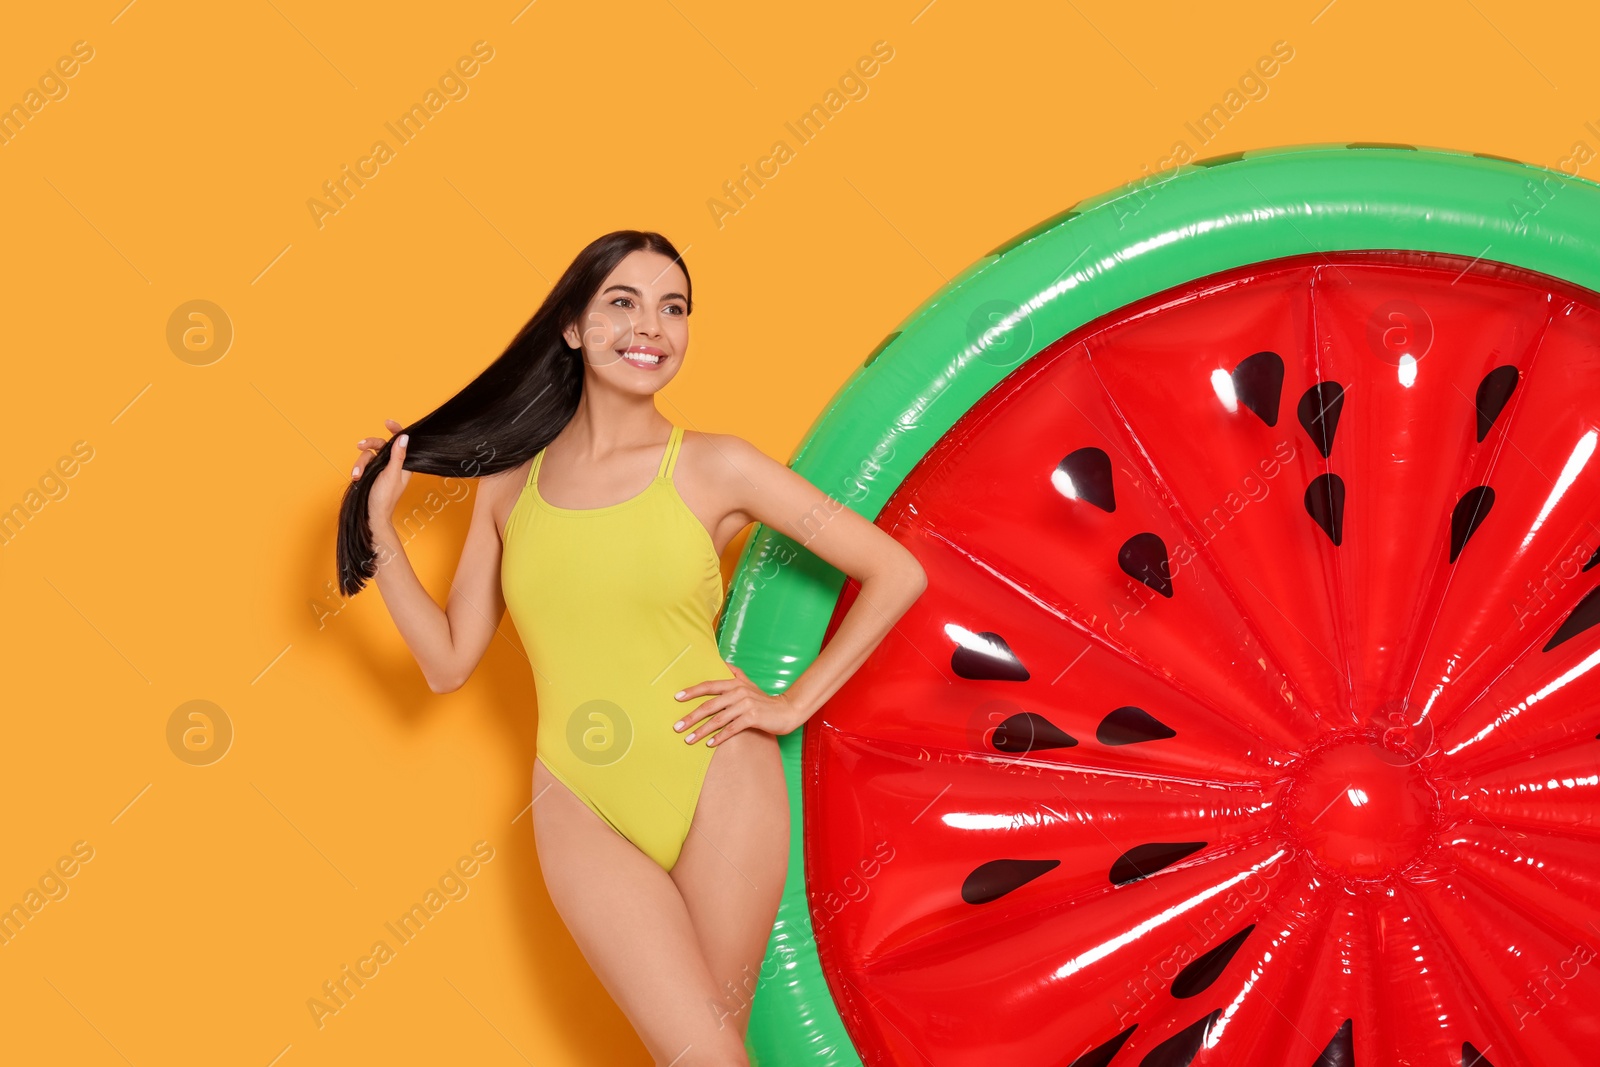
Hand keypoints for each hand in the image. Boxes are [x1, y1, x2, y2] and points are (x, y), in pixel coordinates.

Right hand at [356, 419, 410, 531]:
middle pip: (381, 445)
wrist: (372, 515)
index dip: (396, 430)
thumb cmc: (385, 498)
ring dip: (360, 462)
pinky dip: (358, 468)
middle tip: (360, 445)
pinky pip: (363, 463)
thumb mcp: (392, 475)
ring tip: (356, 474)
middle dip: (369, 444)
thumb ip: (398, 456)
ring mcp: (381, 468)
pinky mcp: (371, 473)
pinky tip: (356, 476)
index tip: (387, 422)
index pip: (402, 442)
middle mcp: (393, 464)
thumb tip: (404, 437)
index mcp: (404, 464)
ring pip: (369, 454)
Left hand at [672, 662, 803, 745]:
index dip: (692, 691)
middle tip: (677, 727)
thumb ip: (735, 673)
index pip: (709, 686)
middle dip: (691, 717)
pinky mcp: (753, 717)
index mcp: (735, 683)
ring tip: (688, 739)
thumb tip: (722, 661)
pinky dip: (719, 737)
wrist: (787, 710)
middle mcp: (738, 692)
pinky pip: (731, 729)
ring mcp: (746, 705)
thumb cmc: (764, 700)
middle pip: (709, 705)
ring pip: (718, 719)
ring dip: (701, 731)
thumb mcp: (749, 683)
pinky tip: (709, 744)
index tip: (677, 698)